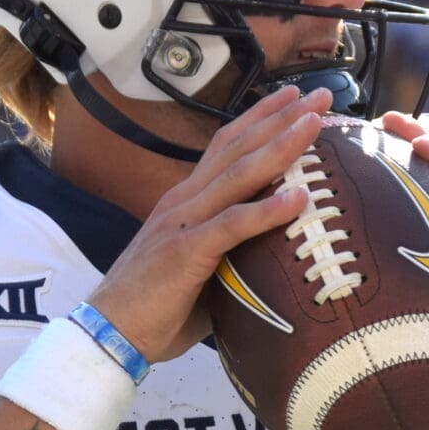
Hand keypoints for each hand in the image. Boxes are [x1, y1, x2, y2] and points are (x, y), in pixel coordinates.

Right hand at [88, 86, 330, 361]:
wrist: (109, 332)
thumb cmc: (156, 308)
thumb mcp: (199, 269)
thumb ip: (229, 252)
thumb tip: (271, 260)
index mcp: (186, 201)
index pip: (226, 146)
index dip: (260, 119)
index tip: (294, 100)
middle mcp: (184, 201)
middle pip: (238, 147)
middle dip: (281, 118)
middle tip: (319, 97)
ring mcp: (183, 223)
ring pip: (238, 174)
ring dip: (280, 147)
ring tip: (315, 126)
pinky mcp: (185, 252)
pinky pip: (232, 225)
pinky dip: (267, 209)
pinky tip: (299, 197)